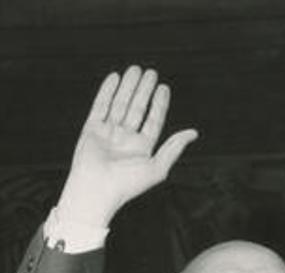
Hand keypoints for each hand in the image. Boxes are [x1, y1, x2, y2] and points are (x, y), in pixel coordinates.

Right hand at [55, 64, 197, 227]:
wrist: (95, 191)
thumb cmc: (126, 185)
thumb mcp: (156, 167)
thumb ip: (174, 148)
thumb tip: (194, 133)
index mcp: (141, 149)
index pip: (153, 121)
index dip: (159, 104)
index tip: (163, 87)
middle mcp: (125, 140)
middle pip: (137, 109)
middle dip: (143, 91)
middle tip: (151, 72)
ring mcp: (107, 134)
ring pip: (120, 104)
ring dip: (128, 87)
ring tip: (135, 69)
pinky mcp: (91, 130)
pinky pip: (100, 106)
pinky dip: (107, 92)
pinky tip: (115, 77)